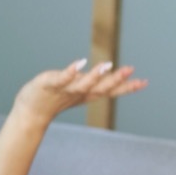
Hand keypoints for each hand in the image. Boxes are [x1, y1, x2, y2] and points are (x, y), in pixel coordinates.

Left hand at [12, 58, 147, 127]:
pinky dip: (70, 71)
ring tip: (107, 65)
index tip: (144, 82)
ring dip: (95, 75)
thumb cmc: (55, 99)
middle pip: (99, 88)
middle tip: (131, 69)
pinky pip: (61, 78)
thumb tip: (110, 72)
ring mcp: (64, 89)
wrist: (30, 112)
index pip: (109, 91)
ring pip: (82, 84)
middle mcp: (78, 93)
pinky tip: (80, 62)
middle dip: (115, 80)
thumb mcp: (78, 91)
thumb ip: (93, 83)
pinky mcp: (49, 84)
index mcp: (86, 94)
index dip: (127, 87)